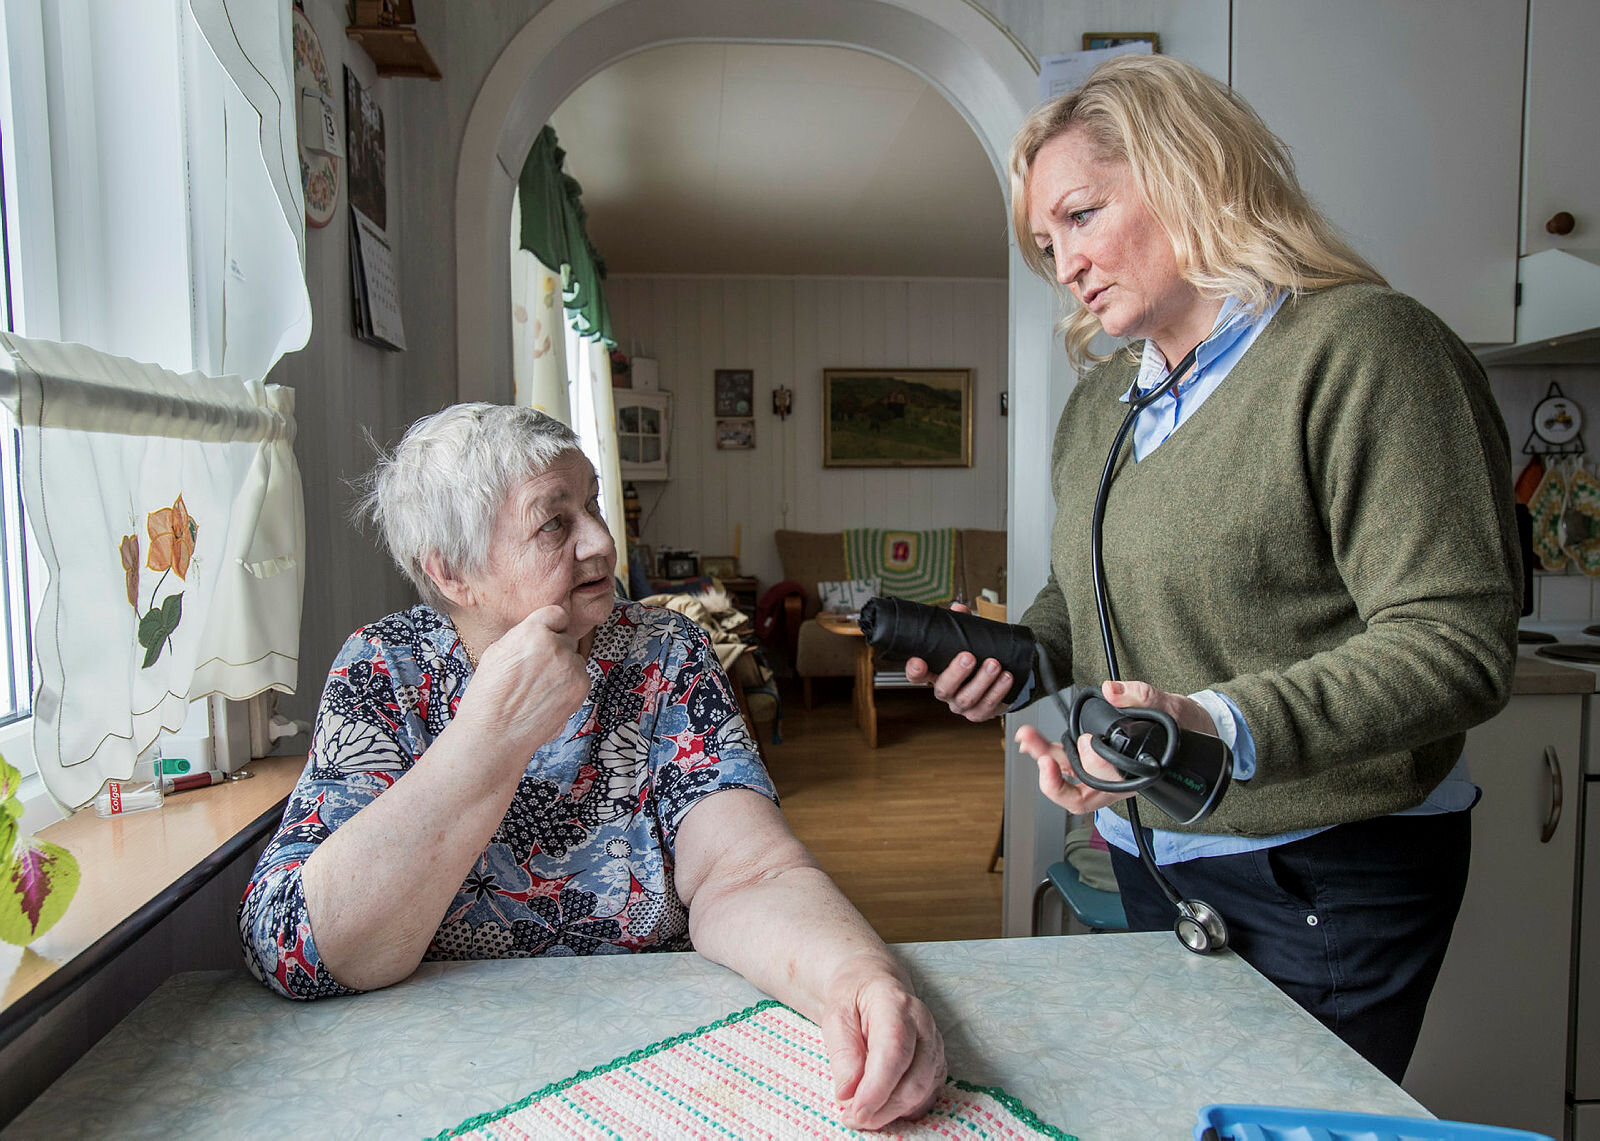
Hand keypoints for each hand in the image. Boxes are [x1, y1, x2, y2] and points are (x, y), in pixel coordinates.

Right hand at [454, 606, 590, 754]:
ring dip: (563, 669)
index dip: (551, 626)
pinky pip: (581, 677)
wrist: (494, 733)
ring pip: (574, 659)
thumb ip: (523, 636)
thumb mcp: (497, 651)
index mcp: (533, 631)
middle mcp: (556, 644)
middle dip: (554, 651)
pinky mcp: (581, 686)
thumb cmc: (488, 695)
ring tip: (539, 689)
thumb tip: (538, 630)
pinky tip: (548, 699)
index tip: (546, 636)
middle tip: (535, 672)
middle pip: (565, 639)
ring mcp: (571, 666)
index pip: (557, 613)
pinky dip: (570, 686)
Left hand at [821, 968, 946, 1129]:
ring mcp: (935, 1044)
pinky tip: (882, 1107)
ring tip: (861, 1114)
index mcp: (895, 1004)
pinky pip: (928, 1096)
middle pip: (914, 1079)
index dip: (876, 1088)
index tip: (855, 1112)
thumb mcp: (835, 1016)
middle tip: (851, 1118)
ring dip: (892, 1113)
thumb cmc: (852, 999)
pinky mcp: (937, 1063)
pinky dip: (904, 1110)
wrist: (872, 985)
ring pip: (924, 1092)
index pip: (894, 1052)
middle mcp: (923, 1024)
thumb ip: (842, 1053)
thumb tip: (848, 1093)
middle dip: (883, 1108)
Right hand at [903, 604, 1013, 721]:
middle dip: (957, 673)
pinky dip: (998, 691)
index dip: (915, 671)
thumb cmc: (977, 657)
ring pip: (967, 699)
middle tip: (969, 657)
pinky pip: (987, 706)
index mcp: (936, 673)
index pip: (917, 675)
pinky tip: (1006, 677)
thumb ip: (962, 624)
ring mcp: (962, 705)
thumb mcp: (968, 640)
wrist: (999, 678)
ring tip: (994, 664)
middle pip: (943, 689)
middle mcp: (946, 692)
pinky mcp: (980, 713)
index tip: (918, 661)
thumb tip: (959, 608)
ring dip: (982, 681)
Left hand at [1017, 679, 1218, 814]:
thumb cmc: (1182, 727)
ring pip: (1065, 777)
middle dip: (1053, 776)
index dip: (1092, 769)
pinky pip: (1063, 762)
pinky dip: (1045, 752)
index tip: (1088, 742)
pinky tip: (1031, 740)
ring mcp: (1099, 774)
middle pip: (1074, 793)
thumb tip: (1112, 691)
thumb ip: (1142, 697)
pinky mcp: (1088, 758)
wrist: (1188, 728)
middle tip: (1040, 755)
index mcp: (1133, 780)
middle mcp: (1112, 783)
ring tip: (1028, 739)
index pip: (1106, 787)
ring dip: (1043, 759)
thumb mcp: (1170, 708)